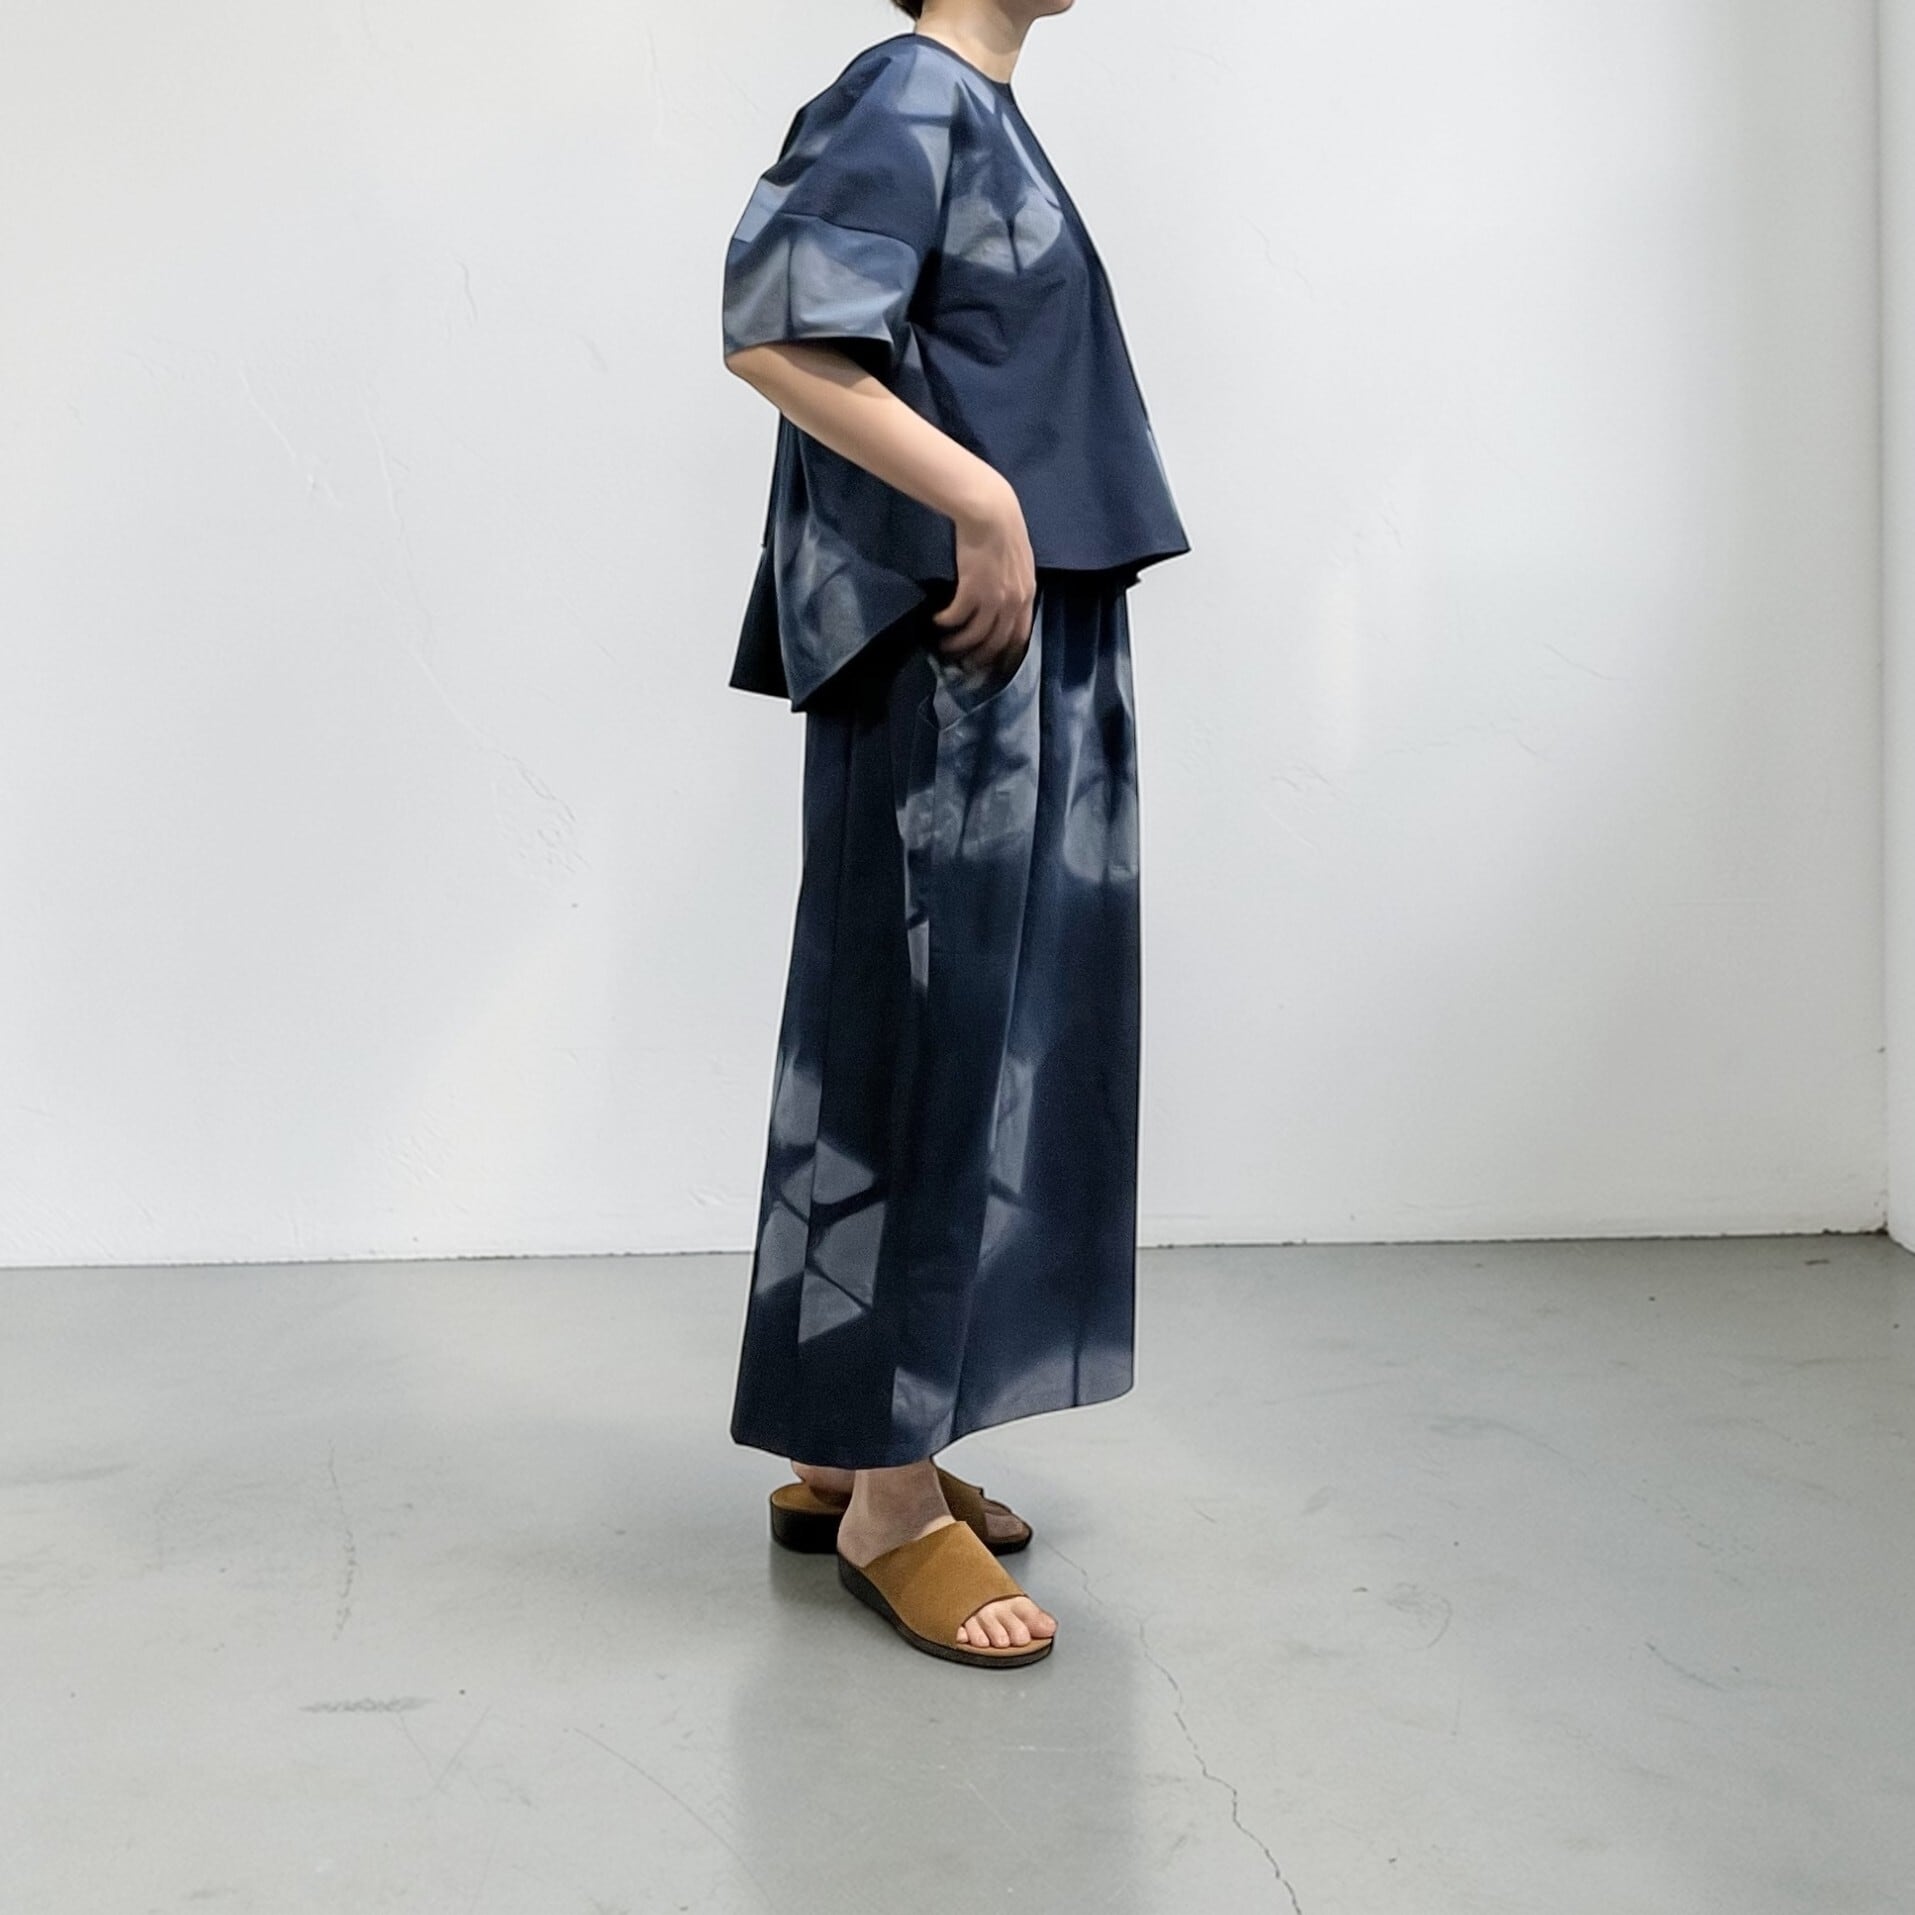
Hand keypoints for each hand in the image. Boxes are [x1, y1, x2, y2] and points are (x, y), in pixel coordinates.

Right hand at [934, 473, 1035, 674]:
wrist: (991, 513)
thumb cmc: (1004, 530)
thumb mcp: (1020, 562)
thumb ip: (1016, 584)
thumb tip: (1004, 600)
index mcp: (1027, 595)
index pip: (1020, 636)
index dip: (1005, 653)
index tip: (992, 663)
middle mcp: (1013, 602)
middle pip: (996, 642)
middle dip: (980, 657)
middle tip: (964, 664)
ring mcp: (993, 599)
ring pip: (975, 635)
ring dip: (958, 644)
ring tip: (944, 646)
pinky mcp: (971, 591)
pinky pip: (956, 618)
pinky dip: (946, 623)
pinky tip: (937, 621)